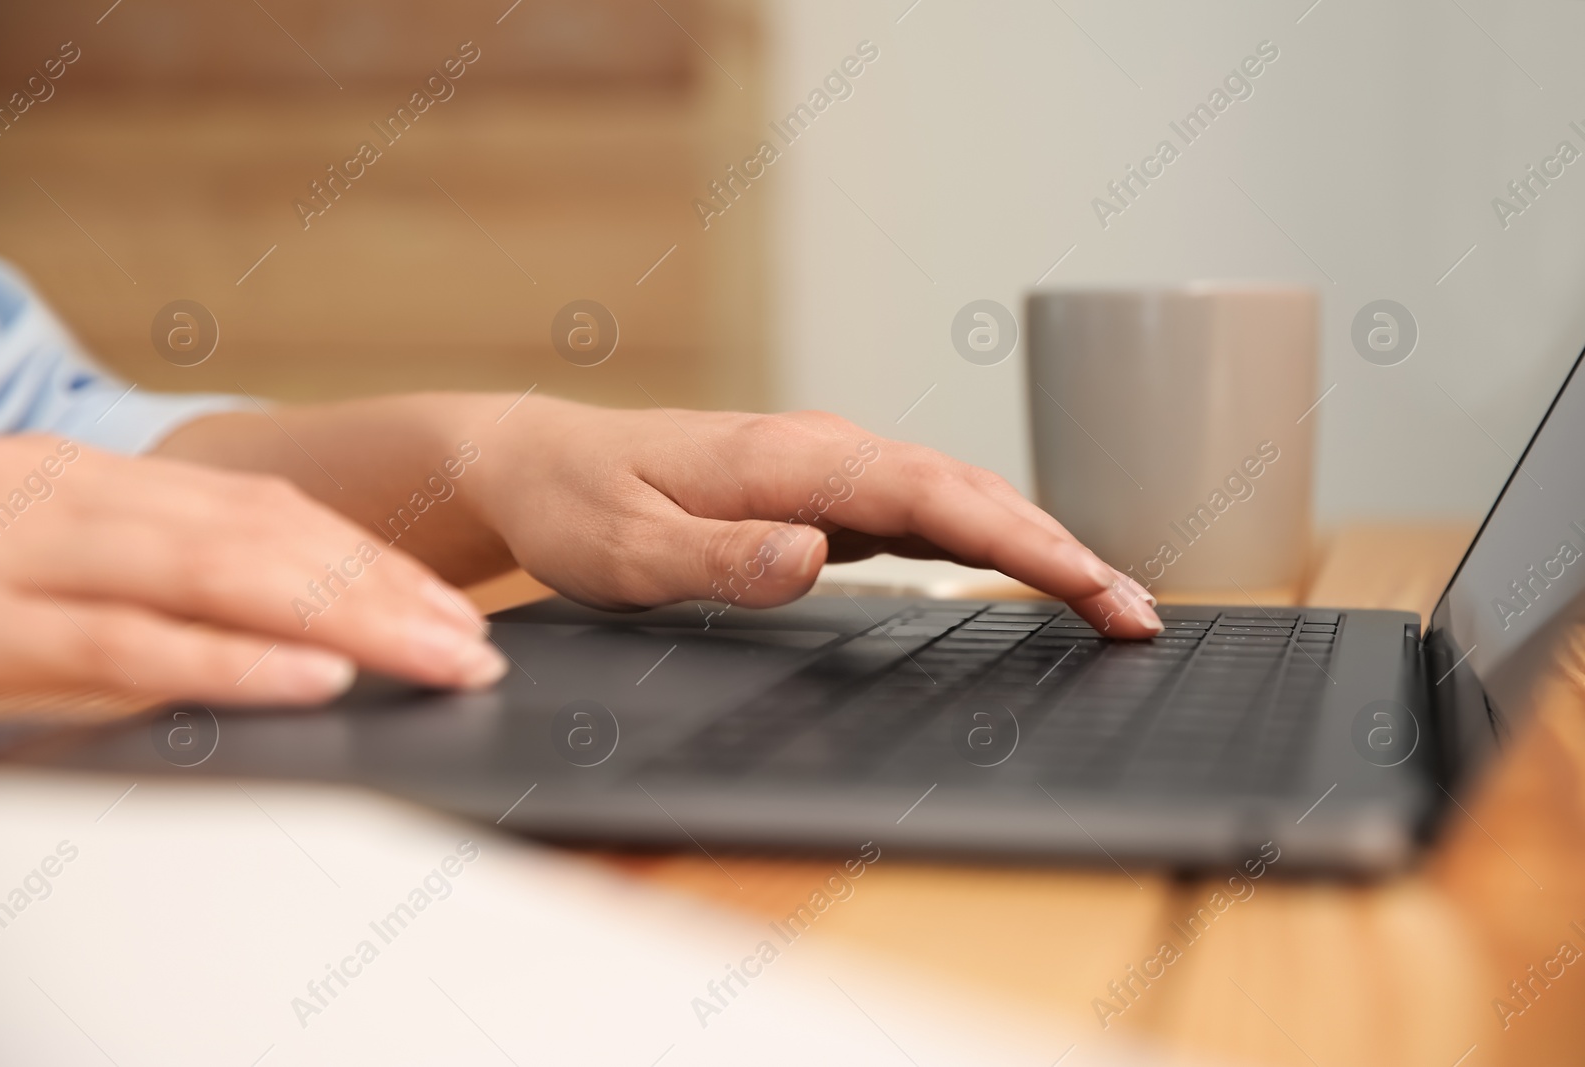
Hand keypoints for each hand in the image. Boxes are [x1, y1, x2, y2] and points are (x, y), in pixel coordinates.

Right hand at [0, 435, 505, 705]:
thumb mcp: (35, 559)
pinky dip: (236, 661)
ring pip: (223, 576)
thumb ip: (136, 575)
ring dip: (349, 621)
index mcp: (90, 481)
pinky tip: (317, 679)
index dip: (369, 560)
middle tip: (473, 649)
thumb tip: (265, 629)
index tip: (448, 608)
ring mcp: (30, 560)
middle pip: (265, 536)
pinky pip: (133, 645)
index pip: (262, 511)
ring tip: (438, 659)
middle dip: (386, 592)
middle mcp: (71, 500)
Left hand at [466, 398, 1162, 636]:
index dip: (1024, 543)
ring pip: (957, 496)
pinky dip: (986, 539)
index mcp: (790, 462)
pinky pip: (924, 510)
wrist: (539, 461)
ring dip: (1036, 543)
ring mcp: (827, 468)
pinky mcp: (821, 490)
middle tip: (1137, 615)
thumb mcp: (625, 552)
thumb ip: (719, 558)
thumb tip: (818, 554)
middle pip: (970, 491)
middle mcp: (824, 452)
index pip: (936, 496)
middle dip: (1061, 550)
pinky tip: (1019, 569)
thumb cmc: (577, 506)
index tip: (1095, 589)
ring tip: (1107, 600)